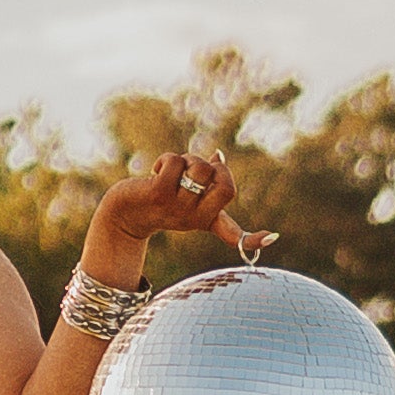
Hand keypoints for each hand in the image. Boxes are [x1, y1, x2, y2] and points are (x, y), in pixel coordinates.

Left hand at [85, 148, 270, 277]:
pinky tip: (155, 171)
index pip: (233, 233)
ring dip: (189, 159)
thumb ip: (206, 178)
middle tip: (195, 170)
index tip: (272, 237)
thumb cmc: (158, 199)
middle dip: (216, 168)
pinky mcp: (159, 195)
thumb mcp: (186, 192)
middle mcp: (195, 219)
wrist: (122, 211)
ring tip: (173, 170)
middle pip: (227, 188)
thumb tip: (219, 156)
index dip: (252, 238)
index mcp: (206, 220)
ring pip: (202, 169)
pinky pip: (176, 162)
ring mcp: (177, 209)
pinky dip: (167, 159)